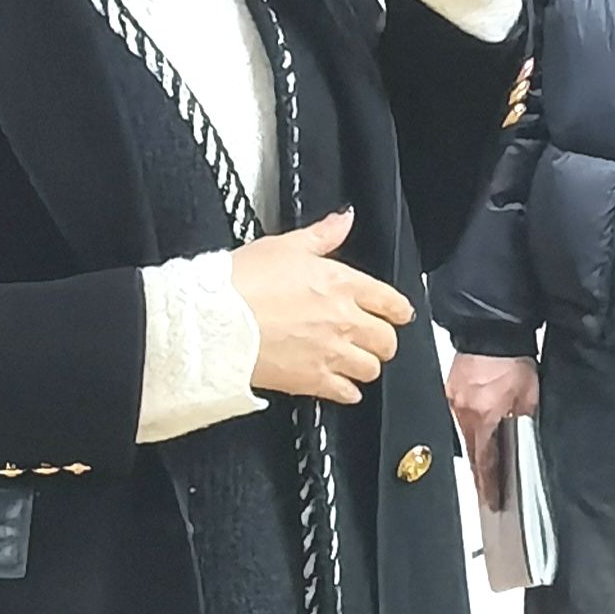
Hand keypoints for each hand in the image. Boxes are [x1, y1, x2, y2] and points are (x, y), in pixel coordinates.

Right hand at [231, 209, 412, 403]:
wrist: (215, 322)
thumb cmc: (243, 282)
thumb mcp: (285, 246)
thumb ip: (323, 235)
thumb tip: (344, 220)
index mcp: (341, 284)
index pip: (390, 301)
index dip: (399, 309)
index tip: (400, 313)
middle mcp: (343, 321)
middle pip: (387, 340)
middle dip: (384, 340)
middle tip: (375, 339)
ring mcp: (330, 353)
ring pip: (371, 368)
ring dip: (367, 365)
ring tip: (356, 361)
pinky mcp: (312, 381)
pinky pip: (347, 393)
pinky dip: (348, 392)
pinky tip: (342, 386)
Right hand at [447, 351, 541, 511]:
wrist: (493, 329)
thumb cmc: (512, 357)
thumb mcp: (529, 395)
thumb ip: (524, 420)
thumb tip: (524, 437)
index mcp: (482, 417)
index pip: (484, 461)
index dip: (488, 484)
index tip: (492, 500)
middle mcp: (462, 412)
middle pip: (471, 450)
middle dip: (480, 469)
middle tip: (488, 488)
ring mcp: (452, 400)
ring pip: (464, 434)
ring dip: (476, 445)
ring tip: (486, 459)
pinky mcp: (449, 388)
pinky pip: (459, 415)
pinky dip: (470, 425)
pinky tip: (479, 426)